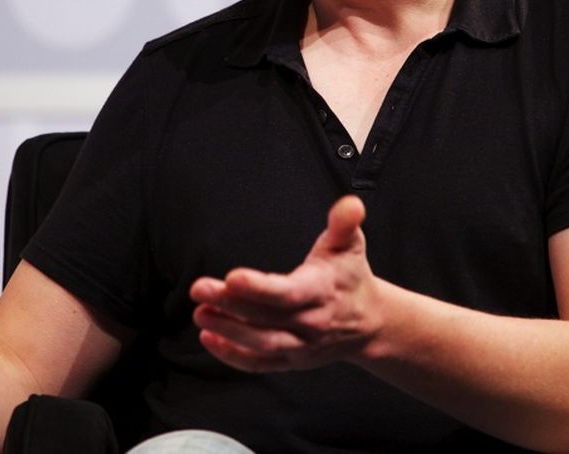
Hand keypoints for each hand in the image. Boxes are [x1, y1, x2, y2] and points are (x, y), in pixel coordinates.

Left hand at [189, 195, 383, 371]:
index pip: (288, 293)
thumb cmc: (350, 277)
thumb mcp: (349, 245)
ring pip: (260, 344)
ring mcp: (301, 346)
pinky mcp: (291, 360)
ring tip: (200, 313)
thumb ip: (344, 223)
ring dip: (228, 331)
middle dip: (229, 304)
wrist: (369, 322)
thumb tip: (350, 204)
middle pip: (265, 318)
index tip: (232, 278)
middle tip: (199, 289)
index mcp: (322, 292)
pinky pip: (259, 363)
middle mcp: (311, 323)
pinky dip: (232, 355)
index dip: (259, 288)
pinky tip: (208, 337)